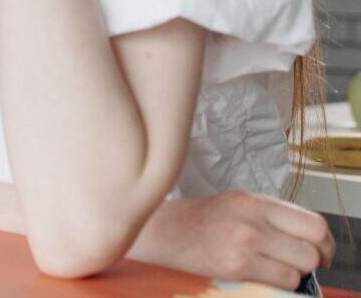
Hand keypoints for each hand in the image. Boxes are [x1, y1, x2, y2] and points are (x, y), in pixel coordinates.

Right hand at [132, 191, 332, 289]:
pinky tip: (259, 277)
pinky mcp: (235, 267)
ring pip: (299, 269)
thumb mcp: (237, 205)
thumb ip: (273, 217)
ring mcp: (244, 243)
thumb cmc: (198, 222)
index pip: (313, 224)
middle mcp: (252, 219)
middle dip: (313, 262)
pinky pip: (280, 282)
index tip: (320, 253)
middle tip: (302, 266)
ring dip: (292, 275)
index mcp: (254, 201)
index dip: (324, 244)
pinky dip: (277, 284)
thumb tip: (311, 242)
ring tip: (273, 270)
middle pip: (311, 248)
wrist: (159, 233)